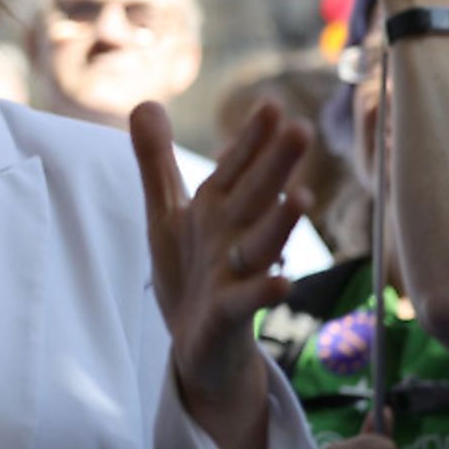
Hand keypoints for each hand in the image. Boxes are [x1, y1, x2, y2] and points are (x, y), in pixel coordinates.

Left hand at [133, 101, 308, 411]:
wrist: (200, 347)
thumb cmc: (189, 274)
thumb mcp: (166, 212)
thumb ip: (155, 160)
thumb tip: (146, 102)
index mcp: (217, 207)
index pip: (237, 166)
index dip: (251, 138)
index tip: (273, 104)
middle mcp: (232, 235)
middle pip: (256, 195)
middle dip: (276, 164)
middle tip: (302, 129)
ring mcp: (234, 274)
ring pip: (259, 244)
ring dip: (280, 222)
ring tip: (302, 197)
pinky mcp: (228, 313)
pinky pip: (247, 301)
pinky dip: (264, 291)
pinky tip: (284, 282)